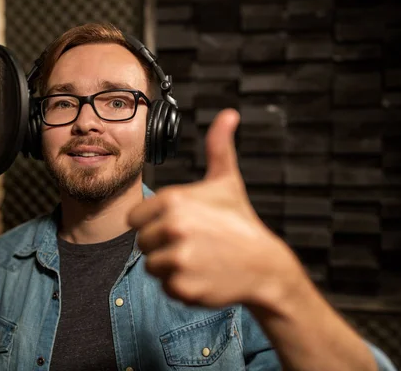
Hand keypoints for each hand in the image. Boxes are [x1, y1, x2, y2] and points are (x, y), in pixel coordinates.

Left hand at [128, 108, 300, 308]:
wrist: (265, 266)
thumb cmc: (240, 221)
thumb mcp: (227, 181)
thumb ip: (218, 147)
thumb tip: (228, 114)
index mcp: (173, 199)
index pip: (135, 218)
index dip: (154, 223)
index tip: (180, 225)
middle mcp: (173, 227)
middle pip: (142, 243)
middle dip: (162, 245)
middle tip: (193, 244)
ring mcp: (178, 258)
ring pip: (151, 266)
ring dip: (170, 266)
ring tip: (199, 259)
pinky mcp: (182, 286)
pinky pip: (164, 286)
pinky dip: (180, 285)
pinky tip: (203, 275)